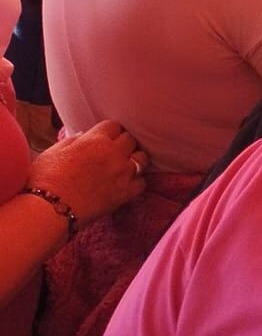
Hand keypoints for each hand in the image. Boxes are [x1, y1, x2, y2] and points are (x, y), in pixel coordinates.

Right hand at [30, 122, 145, 225]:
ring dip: (134, 160)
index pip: (114, 125)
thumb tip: (83, 135)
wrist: (49, 210)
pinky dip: (137, 182)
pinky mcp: (125, 193)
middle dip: (123, 143)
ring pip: (142, 159)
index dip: (109, 131)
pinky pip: (142, 182)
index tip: (105, 138)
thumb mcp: (53, 152)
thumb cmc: (44, 180)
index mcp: (95, 141)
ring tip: (124, 166)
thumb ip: (72, 140)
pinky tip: (127, 184)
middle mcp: (113, 154)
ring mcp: (122, 173)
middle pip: (130, 140)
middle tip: (114, 152)